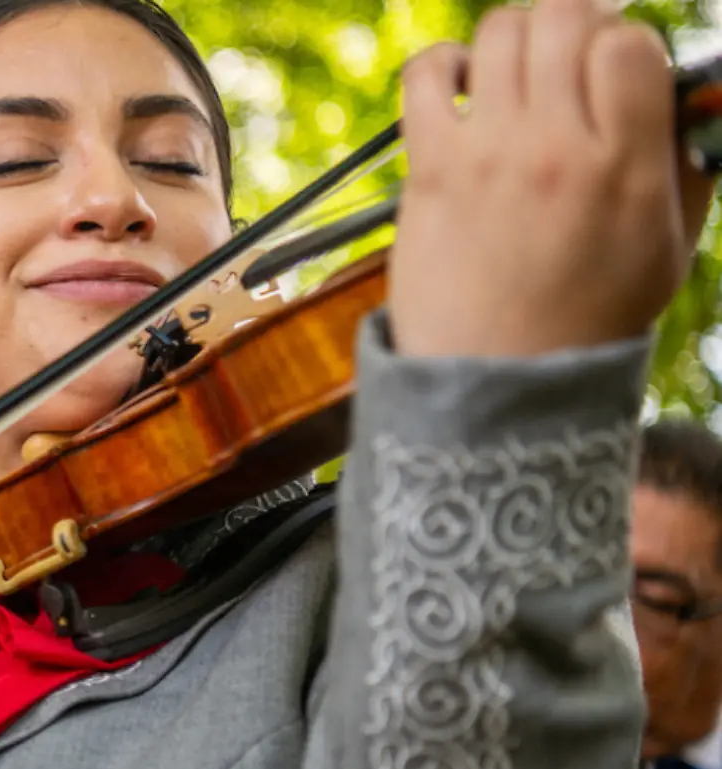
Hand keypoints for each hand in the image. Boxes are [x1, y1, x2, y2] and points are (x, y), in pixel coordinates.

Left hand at [390, 0, 711, 358]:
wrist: (499, 381)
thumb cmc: (586, 316)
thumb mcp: (668, 245)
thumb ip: (687, 163)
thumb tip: (692, 99)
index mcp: (625, 168)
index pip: (630, 44)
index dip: (625, 45)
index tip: (616, 72)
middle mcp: (555, 151)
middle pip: (564, 18)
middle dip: (575, 23)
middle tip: (571, 55)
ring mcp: (487, 156)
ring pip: (500, 31)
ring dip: (515, 36)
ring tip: (521, 72)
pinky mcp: (429, 170)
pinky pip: (427, 74)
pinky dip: (445, 63)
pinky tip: (463, 88)